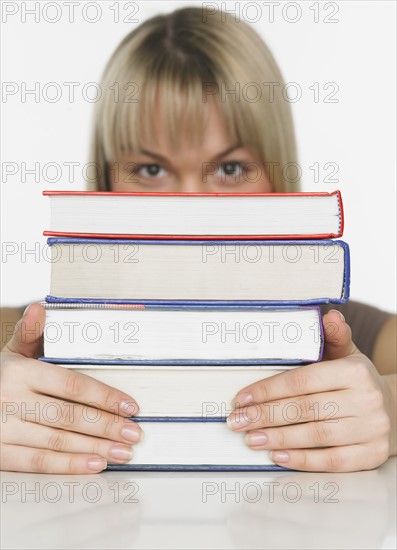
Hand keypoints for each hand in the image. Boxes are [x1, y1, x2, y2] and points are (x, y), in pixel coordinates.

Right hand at [1, 303, 142, 473]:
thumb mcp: (10, 353)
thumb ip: (28, 334)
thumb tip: (39, 308)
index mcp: (19, 371)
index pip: (71, 385)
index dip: (104, 396)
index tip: (129, 405)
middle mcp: (11, 399)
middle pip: (69, 415)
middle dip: (106, 426)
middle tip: (133, 433)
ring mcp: (3, 428)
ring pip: (57, 441)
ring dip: (94, 448)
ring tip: (122, 452)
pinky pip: (38, 462)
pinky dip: (68, 465)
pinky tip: (93, 465)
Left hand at [227, 310, 394, 471]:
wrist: (394, 408)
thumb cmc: (356, 380)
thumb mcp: (347, 354)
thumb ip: (333, 337)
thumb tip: (328, 316)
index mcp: (354, 371)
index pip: (303, 381)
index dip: (268, 390)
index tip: (243, 398)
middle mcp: (366, 399)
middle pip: (305, 409)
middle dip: (266, 416)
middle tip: (238, 421)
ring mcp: (372, 429)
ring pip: (317, 437)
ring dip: (279, 439)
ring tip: (252, 439)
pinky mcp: (372, 454)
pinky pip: (333, 461)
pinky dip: (303, 460)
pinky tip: (279, 455)